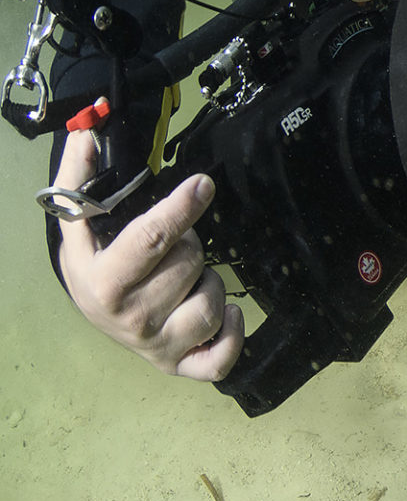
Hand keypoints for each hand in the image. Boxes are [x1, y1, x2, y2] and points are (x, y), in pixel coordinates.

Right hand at [52, 120, 244, 380]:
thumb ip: (79, 179)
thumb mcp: (79, 224)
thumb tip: (86, 135)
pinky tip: (227, 311)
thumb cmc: (96, 265)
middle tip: (172, 248)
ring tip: (188, 278)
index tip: (202, 184)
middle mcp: (128, 318)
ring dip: (209, 281)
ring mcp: (155, 345)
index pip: (151, 240)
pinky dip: (233, 334)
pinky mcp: (180, 365)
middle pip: (189, 263)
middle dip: (189, 244)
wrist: (96, 316)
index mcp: (102, 281)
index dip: (181, 208)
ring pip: (211, 302)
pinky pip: (220, 359)